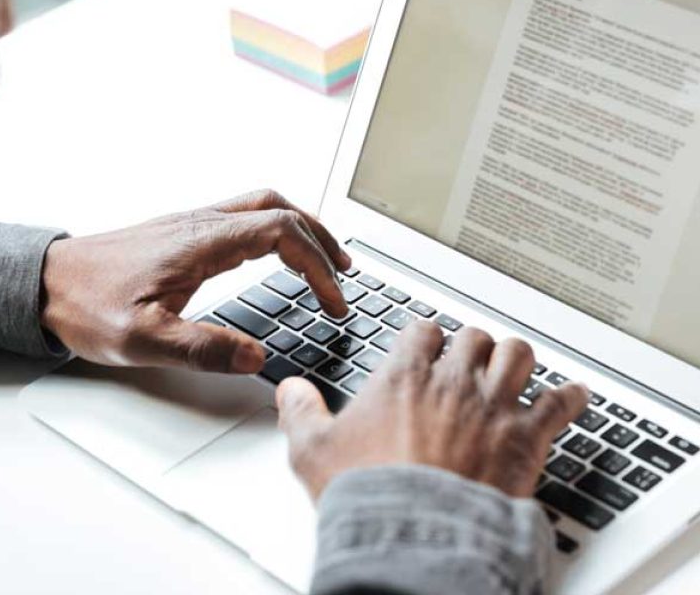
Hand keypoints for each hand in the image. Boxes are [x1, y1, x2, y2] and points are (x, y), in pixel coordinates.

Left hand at [40, 189, 349, 372]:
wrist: (44, 282)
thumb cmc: (86, 305)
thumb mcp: (141, 339)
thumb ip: (201, 348)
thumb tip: (256, 357)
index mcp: (202, 241)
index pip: (282, 233)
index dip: (318, 265)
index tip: (332, 300)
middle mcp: (202, 223)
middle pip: (280, 208)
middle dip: (321, 237)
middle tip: (344, 271)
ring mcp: (192, 224)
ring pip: (262, 206)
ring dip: (299, 227)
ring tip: (322, 259)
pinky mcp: (182, 233)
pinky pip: (243, 217)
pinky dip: (274, 230)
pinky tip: (273, 255)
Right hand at [278, 322, 588, 499]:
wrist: (416, 534)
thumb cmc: (370, 493)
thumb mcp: (313, 451)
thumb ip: (300, 413)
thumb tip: (289, 390)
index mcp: (405, 376)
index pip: (423, 330)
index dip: (426, 335)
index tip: (427, 345)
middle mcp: (452, 381)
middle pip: (474, 337)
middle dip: (471, 346)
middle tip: (469, 360)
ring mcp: (493, 405)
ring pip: (517, 355)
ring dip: (516, 359)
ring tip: (513, 367)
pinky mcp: (526, 438)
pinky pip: (559, 404)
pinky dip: (570, 398)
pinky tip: (574, 396)